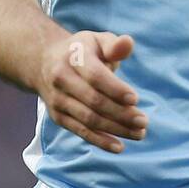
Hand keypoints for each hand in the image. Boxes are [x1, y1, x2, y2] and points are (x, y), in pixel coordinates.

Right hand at [38, 30, 147, 152]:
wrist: (44, 63)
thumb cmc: (82, 51)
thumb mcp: (97, 41)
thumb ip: (114, 45)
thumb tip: (128, 43)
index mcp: (74, 56)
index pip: (94, 76)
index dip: (115, 89)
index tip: (135, 99)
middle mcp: (61, 79)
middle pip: (93, 101)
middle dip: (121, 113)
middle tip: (143, 121)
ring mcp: (57, 100)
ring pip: (88, 119)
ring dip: (115, 129)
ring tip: (139, 133)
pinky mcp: (58, 116)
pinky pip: (80, 131)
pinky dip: (100, 140)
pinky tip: (119, 146)